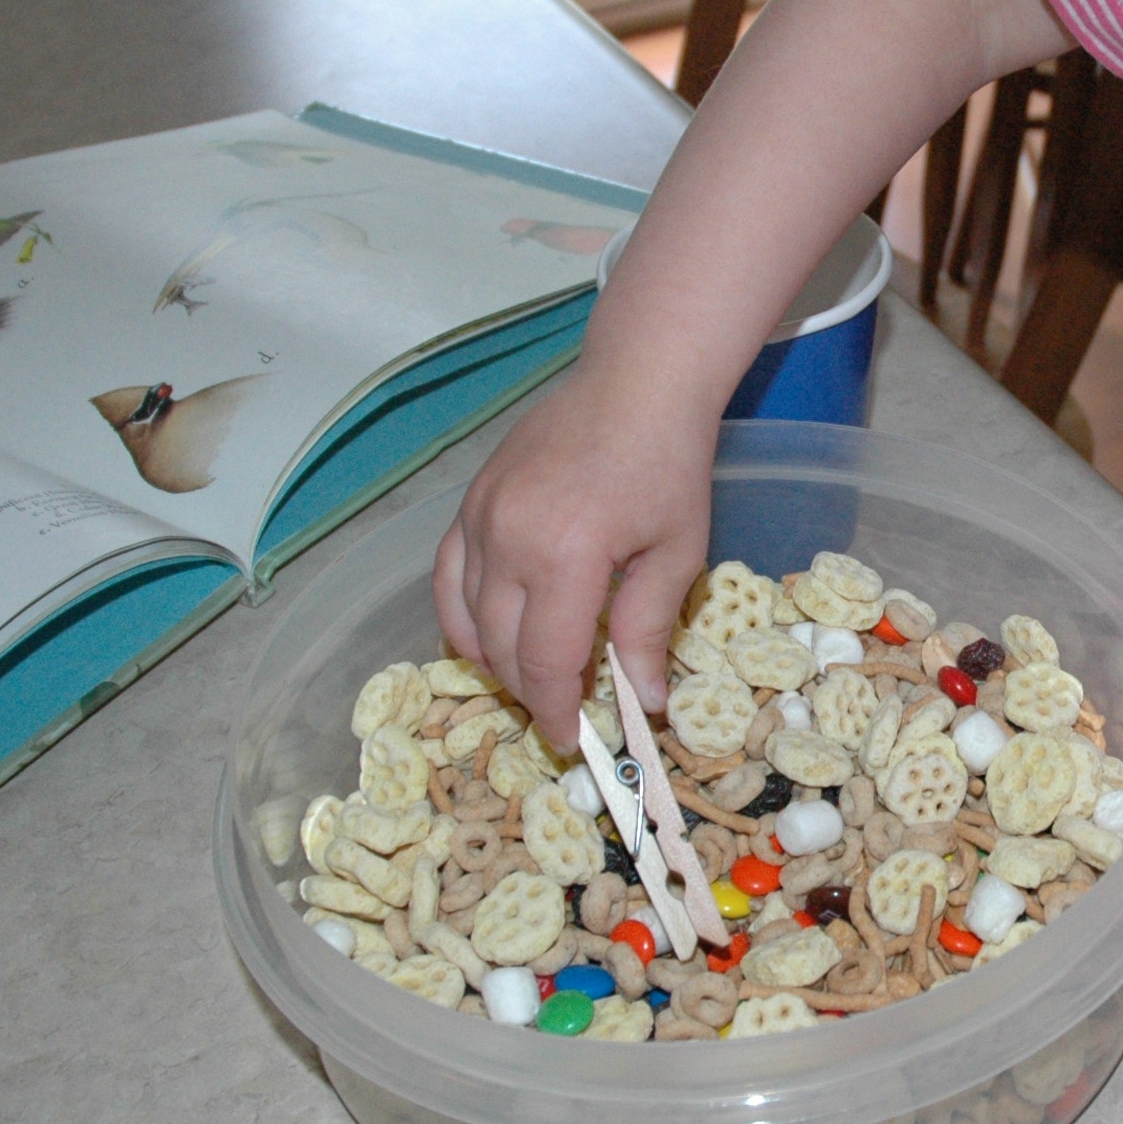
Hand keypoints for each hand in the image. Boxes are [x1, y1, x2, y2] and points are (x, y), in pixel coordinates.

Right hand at [432, 356, 716, 746]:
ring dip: (497, 660)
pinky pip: (447, 577)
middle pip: (502, 648)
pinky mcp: (469, 503)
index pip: (543, 661)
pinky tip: (484, 640)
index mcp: (564, 557)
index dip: (555, 710)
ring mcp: (480, 518)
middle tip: (561, 712)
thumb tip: (640, 700)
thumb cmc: (668, 464)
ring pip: (468, 618)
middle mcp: (508, 540)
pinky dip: (461, 618)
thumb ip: (648, 629)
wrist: (635, 384)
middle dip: (529, 692)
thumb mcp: (676, 553)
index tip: (572, 739)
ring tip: (531, 679)